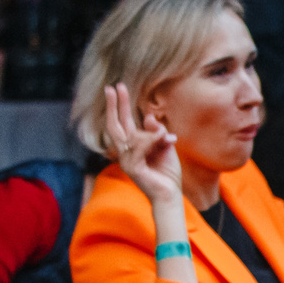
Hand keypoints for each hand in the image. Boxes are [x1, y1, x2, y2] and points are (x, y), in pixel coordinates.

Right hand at [101, 82, 183, 207]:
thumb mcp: (164, 146)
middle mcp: (125, 152)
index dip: (120, 105)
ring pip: (130, 136)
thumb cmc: (167, 173)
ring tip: (164, 139)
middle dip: (115, 106)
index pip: (122, 122)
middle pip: (115, 125)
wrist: (170, 195)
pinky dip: (151, 142)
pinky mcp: (132, 169)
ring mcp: (126, 161)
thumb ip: (156, 132)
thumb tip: (147, 116)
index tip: (119, 87)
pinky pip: (139, 148)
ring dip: (149, 135)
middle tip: (113, 87)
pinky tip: (164, 140)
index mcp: (132, 146)